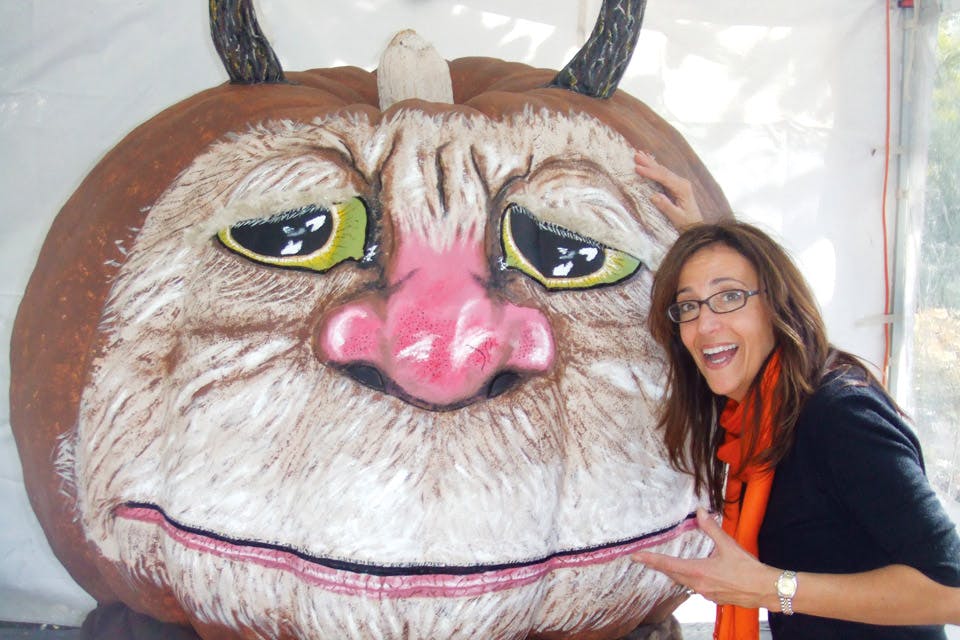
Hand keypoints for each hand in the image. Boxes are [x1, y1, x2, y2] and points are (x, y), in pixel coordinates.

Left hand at [632, 508, 778, 608]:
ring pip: (682, 582)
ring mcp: (705, 593)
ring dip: (673, 573)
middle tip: (643, 559)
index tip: (636, 556)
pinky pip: (694, 587)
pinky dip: (688, 578)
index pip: (667, 564)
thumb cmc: (747, 569)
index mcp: (698, 571)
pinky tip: (691, 574)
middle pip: (671, 574)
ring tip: (664, 565)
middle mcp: (698, 584)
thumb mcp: (728, 545)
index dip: (650, 559)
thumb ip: (711, 528)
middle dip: (658, 566)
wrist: (765, 590)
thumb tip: (701, 512)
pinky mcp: (713, 597)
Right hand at [634, 151, 702, 228]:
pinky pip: (663, 175)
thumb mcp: (676, 217)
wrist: (696, 226)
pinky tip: (649, 163)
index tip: (637, 168)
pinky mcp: (676, 186)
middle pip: (662, 171)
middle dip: (648, 163)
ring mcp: (679, 183)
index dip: (650, 172)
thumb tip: (653, 196)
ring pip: (663, 171)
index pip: (663, 177)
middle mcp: (681, 182)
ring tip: (639, 156)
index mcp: (682, 188)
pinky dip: (655, 168)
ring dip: (650, 163)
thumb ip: (666, 206)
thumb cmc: (687, 223)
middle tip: (636, 156)